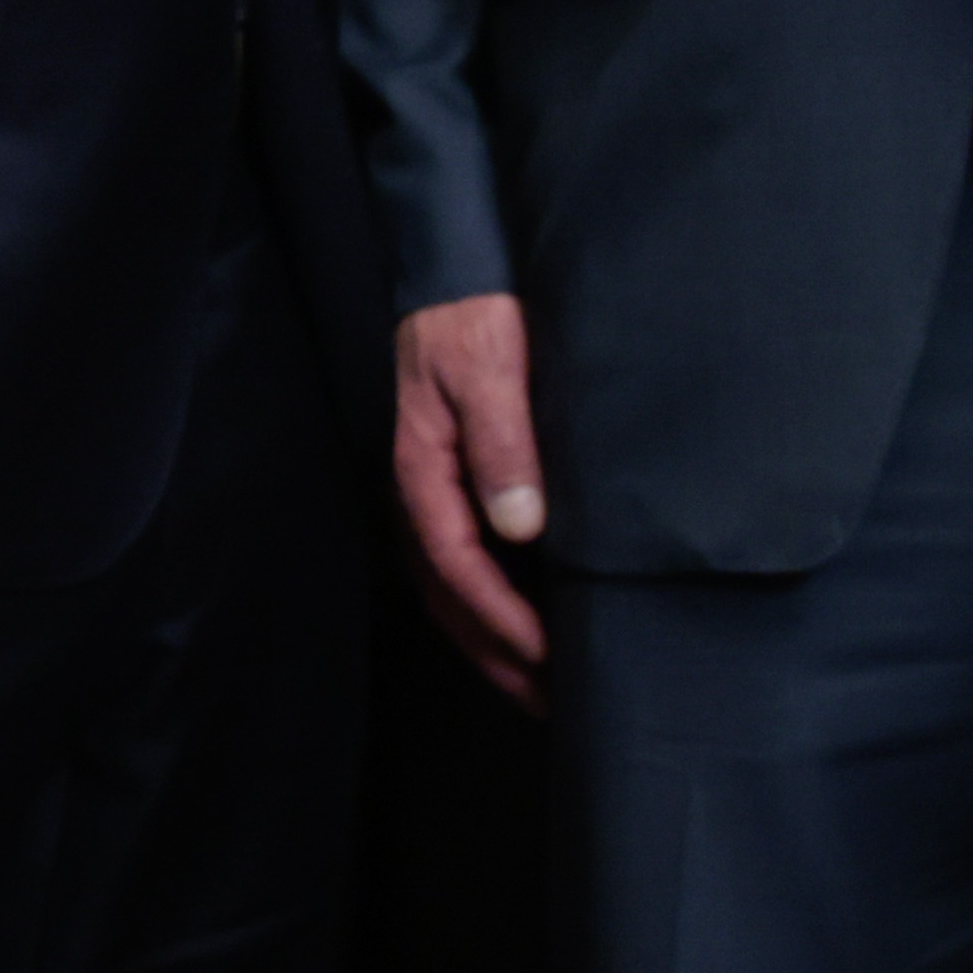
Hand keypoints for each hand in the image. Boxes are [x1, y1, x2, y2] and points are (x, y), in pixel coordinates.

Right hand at [393, 294, 552, 707]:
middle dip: (494, 652)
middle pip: (448, 593)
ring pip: (453, 586)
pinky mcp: (458, 482)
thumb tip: (520, 525)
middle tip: (548, 700)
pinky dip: (492, 605)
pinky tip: (532, 621)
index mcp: (424, 469)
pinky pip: (467, 562)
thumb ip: (503, 442)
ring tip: (540, 683)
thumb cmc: (475, 316)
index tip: (546, 654)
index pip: (457, 563)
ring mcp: (438, 489)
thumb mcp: (489, 368)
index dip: (500, 616)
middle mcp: (424, 489)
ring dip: (491, 640)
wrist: (461, 273)